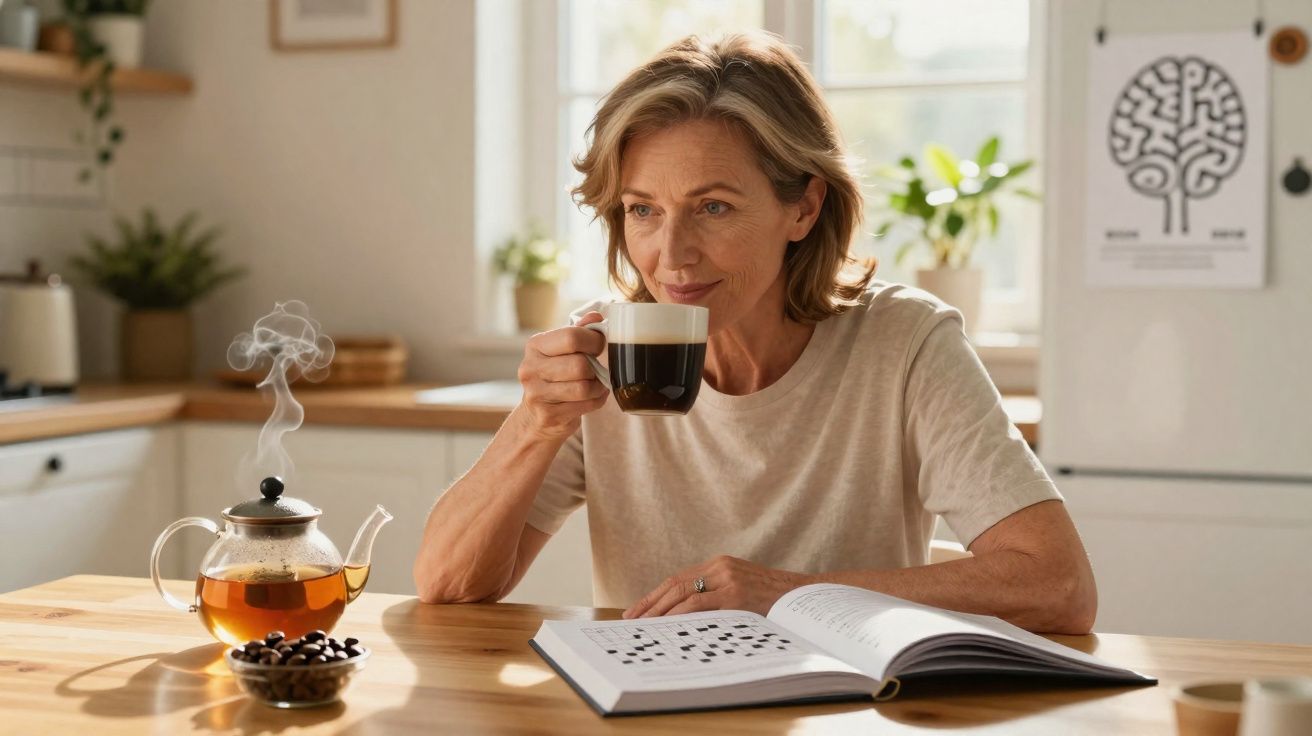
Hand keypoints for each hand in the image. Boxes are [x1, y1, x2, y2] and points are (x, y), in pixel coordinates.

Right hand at [515, 312, 609, 441]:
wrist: (535, 417)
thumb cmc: (555, 377)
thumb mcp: (562, 351)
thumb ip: (579, 331)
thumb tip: (596, 317)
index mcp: (535, 345)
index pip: (572, 337)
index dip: (594, 341)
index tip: (599, 346)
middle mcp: (530, 368)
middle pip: (580, 365)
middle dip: (595, 368)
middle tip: (596, 370)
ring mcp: (536, 394)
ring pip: (584, 387)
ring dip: (598, 386)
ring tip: (596, 384)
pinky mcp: (547, 415)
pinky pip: (586, 405)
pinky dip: (596, 400)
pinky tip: (592, 397)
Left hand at [622, 555, 812, 618]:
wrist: (806, 597)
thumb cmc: (776, 600)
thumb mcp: (744, 591)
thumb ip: (720, 596)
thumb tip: (688, 617)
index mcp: (721, 564)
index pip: (679, 579)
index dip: (656, 594)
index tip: (638, 609)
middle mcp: (721, 567)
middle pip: (675, 583)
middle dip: (650, 602)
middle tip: (632, 619)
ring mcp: (728, 578)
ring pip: (683, 593)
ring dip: (660, 610)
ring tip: (645, 626)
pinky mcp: (736, 594)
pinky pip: (699, 604)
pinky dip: (679, 614)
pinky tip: (668, 625)